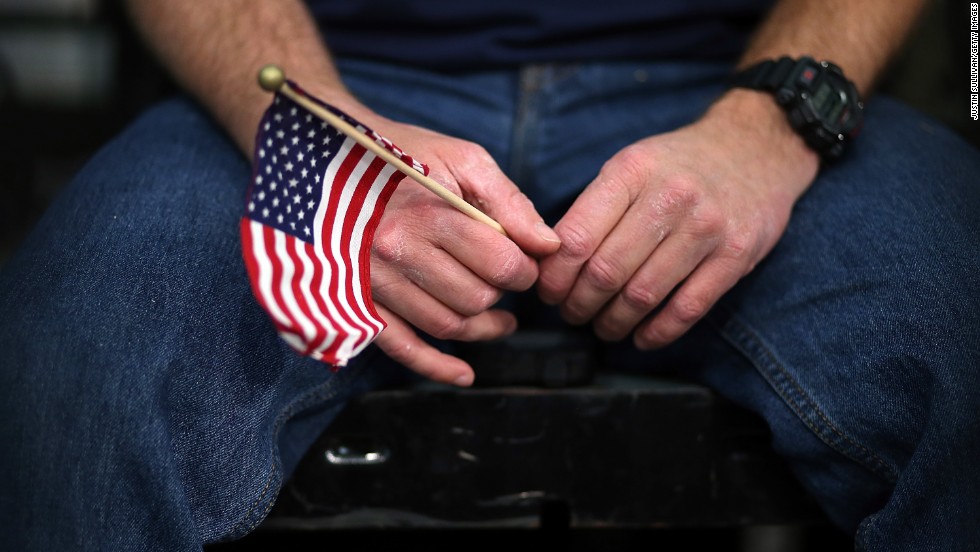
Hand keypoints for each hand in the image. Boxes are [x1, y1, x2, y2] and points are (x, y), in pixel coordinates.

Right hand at [347, 111, 561, 385]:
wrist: (324, 160)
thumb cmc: (399, 153)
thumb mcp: (460, 158)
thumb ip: (509, 202)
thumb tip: (548, 245)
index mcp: (429, 215)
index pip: (501, 263)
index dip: (526, 268)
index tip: (526, 262)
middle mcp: (399, 253)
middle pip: (475, 298)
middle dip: (503, 294)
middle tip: (507, 282)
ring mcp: (375, 282)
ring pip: (446, 325)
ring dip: (482, 328)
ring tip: (500, 320)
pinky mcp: (357, 302)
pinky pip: (400, 347)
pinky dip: (436, 366)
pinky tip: (464, 374)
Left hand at [536, 89, 819, 349]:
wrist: (757, 147)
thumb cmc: (678, 165)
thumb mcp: (631, 166)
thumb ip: (593, 209)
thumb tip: (551, 263)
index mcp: (632, 171)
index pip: (577, 238)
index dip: (555, 277)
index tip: (548, 293)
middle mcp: (670, 197)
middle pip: (606, 272)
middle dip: (579, 305)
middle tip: (571, 314)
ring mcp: (707, 228)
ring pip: (643, 295)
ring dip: (613, 322)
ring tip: (602, 326)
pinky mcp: (737, 256)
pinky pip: (688, 309)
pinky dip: (657, 332)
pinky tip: (641, 337)